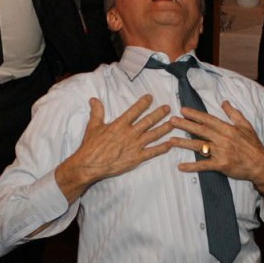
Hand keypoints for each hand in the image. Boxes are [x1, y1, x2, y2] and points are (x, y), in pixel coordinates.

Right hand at [56, 95, 174, 200]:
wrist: (90, 165)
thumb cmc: (91, 146)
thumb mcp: (93, 126)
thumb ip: (97, 112)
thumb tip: (94, 99)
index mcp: (120, 124)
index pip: (135, 110)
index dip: (143, 103)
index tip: (150, 97)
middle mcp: (130, 133)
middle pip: (148, 121)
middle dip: (159, 113)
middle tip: (168, 108)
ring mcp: (135, 146)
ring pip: (154, 135)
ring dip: (164, 128)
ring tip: (173, 123)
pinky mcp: (137, 158)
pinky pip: (153, 152)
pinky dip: (162, 148)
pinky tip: (170, 144)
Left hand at [167, 100, 263, 191]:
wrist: (261, 164)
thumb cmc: (253, 145)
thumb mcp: (245, 126)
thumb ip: (233, 114)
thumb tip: (224, 102)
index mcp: (228, 128)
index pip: (208, 119)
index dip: (195, 114)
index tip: (183, 110)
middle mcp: (222, 139)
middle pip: (200, 130)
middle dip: (185, 125)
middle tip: (171, 121)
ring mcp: (221, 152)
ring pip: (199, 146)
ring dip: (184, 143)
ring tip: (170, 141)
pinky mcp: (220, 165)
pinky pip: (203, 165)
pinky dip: (192, 167)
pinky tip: (180, 167)